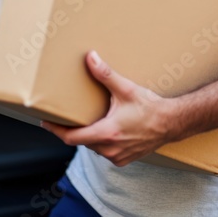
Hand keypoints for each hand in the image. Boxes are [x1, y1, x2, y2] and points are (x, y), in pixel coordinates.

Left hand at [41, 51, 176, 166]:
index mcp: (107, 133)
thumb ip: (105, 74)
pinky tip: (105, 129)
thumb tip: (90, 57)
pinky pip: (105, 152)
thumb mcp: (126, 89)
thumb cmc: (150, 107)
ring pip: (93, 147)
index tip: (44, 122)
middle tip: (65, 116)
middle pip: (81, 141)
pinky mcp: (124, 159)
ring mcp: (117, 157)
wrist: (172, 123)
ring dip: (88, 135)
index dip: (55, 130)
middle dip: (73, 129)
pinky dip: (101, 142)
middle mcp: (110, 149)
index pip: (71, 137)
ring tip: (86, 120)